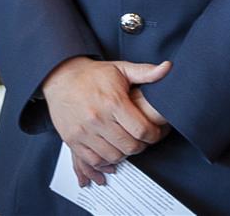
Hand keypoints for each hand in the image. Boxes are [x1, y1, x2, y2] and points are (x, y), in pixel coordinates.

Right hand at [42, 57, 172, 186]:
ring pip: (113, 156)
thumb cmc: (93, 75)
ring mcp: (84, 131)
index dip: (154, 135)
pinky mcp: (72, 140)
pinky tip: (112, 152)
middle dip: (141, 146)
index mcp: (113, 102)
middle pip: (129, 146)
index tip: (157, 133)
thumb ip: (146, 72)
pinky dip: (105, 161)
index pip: (141, 129)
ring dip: (124, 154)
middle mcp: (98, 119)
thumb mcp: (121, 68)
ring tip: (128, 144)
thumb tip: (168, 67)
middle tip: (144, 140)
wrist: (61, 78)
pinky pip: (93, 160)